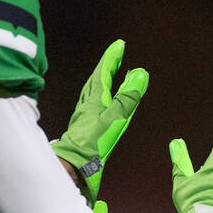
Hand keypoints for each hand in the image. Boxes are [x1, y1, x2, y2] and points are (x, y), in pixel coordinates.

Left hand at [51, 39, 147, 212]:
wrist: (73, 167)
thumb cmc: (92, 146)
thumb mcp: (114, 119)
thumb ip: (127, 98)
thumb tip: (139, 74)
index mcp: (95, 100)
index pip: (104, 73)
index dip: (112, 58)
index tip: (119, 45)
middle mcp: (88, 105)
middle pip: (98, 79)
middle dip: (108, 66)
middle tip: (118, 55)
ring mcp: (85, 115)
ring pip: (94, 91)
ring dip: (104, 80)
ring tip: (112, 74)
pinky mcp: (85, 126)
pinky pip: (94, 103)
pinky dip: (101, 95)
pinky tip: (102, 102)